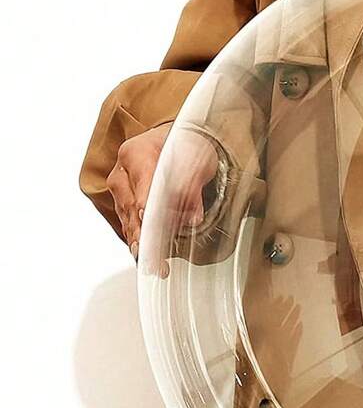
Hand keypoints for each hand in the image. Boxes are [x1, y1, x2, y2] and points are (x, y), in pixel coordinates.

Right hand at [106, 122, 218, 274]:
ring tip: (156, 265)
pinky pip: (132, 226)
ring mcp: (121, 191)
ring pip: (129, 221)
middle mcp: (122, 173)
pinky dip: (143, 242)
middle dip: (144, 233)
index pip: (141, 180)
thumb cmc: (183, 146)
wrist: (174, 142)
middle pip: (131, 206)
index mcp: (135, 153)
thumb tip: (193, 216)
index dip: (144, 201)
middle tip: (153, 255)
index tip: (147, 218)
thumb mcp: (197, 159)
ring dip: (143, 244)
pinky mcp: (125, 205)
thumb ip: (194, 185)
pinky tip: (152, 259)